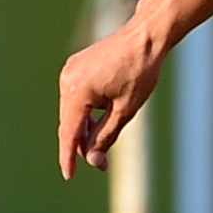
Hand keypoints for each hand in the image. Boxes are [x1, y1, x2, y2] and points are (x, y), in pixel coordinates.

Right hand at [58, 21, 165, 178]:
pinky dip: (85, 112)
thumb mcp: (126, 110)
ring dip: (85, 128)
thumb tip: (93, 161)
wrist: (145, 36)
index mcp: (77, 91)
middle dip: (83, 144)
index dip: (69, 157)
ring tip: (105, 138)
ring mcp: (69, 71)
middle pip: (70, 123)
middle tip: (103, 163)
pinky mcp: (75, 67)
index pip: (70, 132)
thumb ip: (106, 136)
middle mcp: (67, 80)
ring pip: (72, 111)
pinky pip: (76, 98)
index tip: (68, 176)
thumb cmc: (140, 71)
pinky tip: (102, 117)